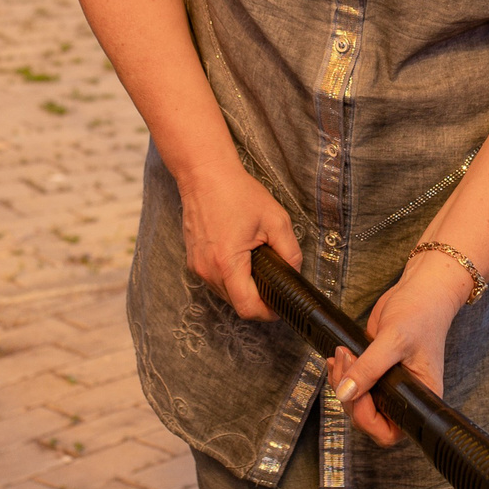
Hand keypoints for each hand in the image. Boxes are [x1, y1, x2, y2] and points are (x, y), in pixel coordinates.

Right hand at [178, 160, 298, 320]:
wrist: (205, 175)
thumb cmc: (237, 193)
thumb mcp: (276, 220)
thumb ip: (290, 252)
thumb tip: (294, 274)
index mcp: (227, 263)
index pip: (247, 308)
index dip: (267, 313)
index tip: (280, 306)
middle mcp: (207, 269)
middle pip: (236, 304)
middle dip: (258, 300)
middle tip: (275, 282)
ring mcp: (197, 266)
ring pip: (225, 294)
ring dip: (244, 289)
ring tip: (258, 266)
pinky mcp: (193, 261)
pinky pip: (215, 281)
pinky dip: (231, 278)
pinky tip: (242, 259)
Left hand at [326, 251, 471, 443]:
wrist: (420, 289)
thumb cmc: (421, 313)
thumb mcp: (394, 340)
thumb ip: (369, 369)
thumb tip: (345, 392)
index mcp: (420, 398)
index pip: (389, 432)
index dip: (367, 418)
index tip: (357, 392)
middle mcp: (404, 396)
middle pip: (367, 419)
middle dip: (350, 396)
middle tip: (347, 361)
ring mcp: (388, 384)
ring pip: (357, 402)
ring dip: (342, 382)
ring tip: (342, 355)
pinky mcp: (376, 371)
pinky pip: (353, 385)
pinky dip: (341, 374)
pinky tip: (338, 358)